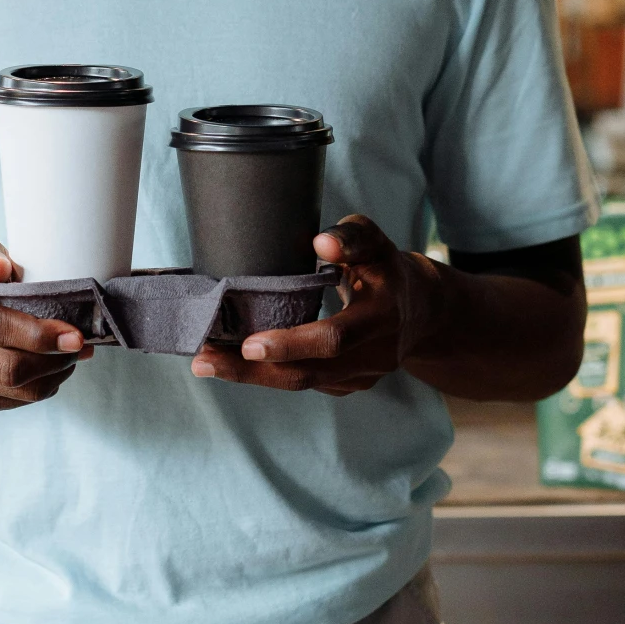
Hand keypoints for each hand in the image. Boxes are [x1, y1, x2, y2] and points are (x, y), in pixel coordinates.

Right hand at [0, 232, 90, 411]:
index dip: (38, 334)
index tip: (74, 333)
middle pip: (7, 367)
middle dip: (54, 359)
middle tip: (80, 344)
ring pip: (14, 390)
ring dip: (54, 375)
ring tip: (72, 355)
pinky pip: (11, 402)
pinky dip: (41, 388)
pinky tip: (54, 367)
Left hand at [190, 215, 440, 394]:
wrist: (421, 309)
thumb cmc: (386, 267)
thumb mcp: (375, 241)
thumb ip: (351, 237)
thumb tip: (319, 242)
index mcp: (382, 316)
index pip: (333, 338)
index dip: (291, 344)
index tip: (248, 344)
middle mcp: (375, 355)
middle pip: (309, 373)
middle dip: (253, 371)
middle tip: (204, 361)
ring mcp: (363, 377)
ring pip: (303, 384)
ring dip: (252, 376)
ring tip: (206, 364)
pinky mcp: (350, 386)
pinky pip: (306, 383)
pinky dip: (269, 375)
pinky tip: (235, 365)